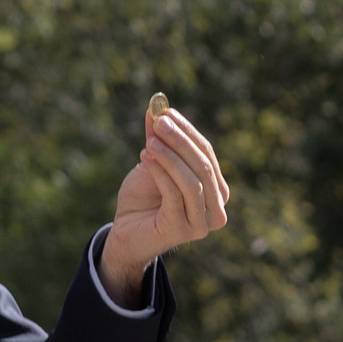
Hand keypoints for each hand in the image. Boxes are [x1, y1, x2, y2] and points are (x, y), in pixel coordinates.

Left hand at [100, 107, 230, 303]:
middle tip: (159, 121)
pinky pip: (174, 194)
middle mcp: (216, 209)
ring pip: (192, 181)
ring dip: (170, 156)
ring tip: (149, 140)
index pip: (207, 153)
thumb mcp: (152, 164)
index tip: (166, 111)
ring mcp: (202, 223)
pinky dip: (160, 172)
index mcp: (216, 190)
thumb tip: (156, 108)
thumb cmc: (143, 199)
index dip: (187, 131)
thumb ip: (158, 140)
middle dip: (180, 140)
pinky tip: (144, 156)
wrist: (125, 233)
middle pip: (203, 165)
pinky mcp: (182, 230)